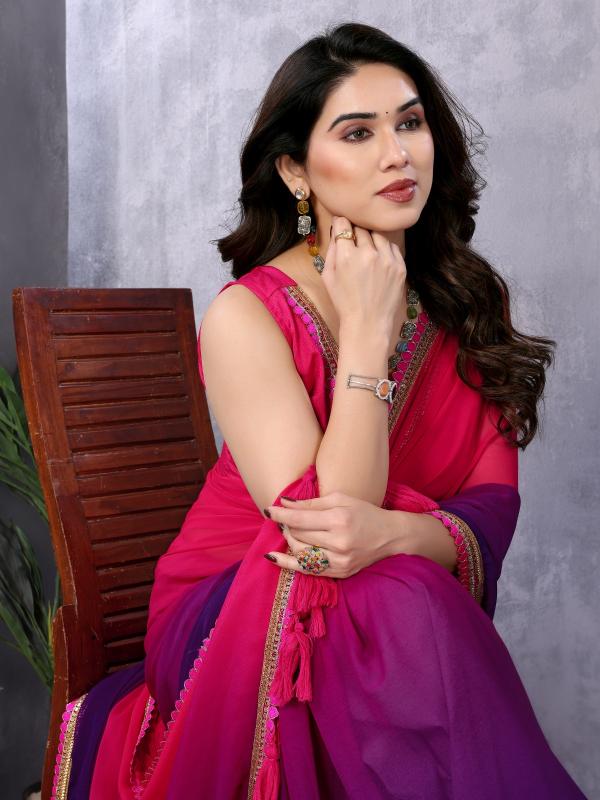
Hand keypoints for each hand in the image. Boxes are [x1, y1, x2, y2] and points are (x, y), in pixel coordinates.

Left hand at [263, 492, 409, 577]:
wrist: (391, 537)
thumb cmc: (365, 513)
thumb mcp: (341, 499)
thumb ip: (311, 503)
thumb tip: (285, 504)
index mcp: (339, 520)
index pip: (300, 519)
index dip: (280, 515)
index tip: (268, 510)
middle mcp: (338, 543)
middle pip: (298, 535)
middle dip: (287, 525)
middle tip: (284, 518)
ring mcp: (339, 561)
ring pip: (300, 553)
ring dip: (289, 540)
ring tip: (288, 531)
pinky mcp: (340, 573)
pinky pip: (307, 570)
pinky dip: (287, 563)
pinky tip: (273, 557)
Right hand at [320, 216, 406, 345]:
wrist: (368, 323)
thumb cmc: (344, 301)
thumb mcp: (328, 276)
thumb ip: (332, 249)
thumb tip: (337, 229)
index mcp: (346, 256)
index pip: (343, 225)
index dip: (341, 225)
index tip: (342, 229)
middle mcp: (368, 253)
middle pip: (361, 229)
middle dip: (355, 234)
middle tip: (354, 247)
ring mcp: (387, 259)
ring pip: (378, 235)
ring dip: (371, 240)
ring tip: (367, 255)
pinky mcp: (400, 266)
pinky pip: (392, 246)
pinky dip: (385, 250)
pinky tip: (379, 262)